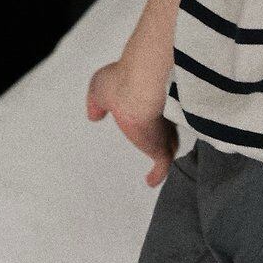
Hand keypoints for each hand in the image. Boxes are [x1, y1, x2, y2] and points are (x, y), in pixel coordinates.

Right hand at [86, 58, 177, 186]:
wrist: (138, 89)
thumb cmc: (120, 82)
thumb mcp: (99, 88)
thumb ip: (97, 102)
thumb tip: (94, 114)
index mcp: (147, 96)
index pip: (153, 106)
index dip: (151, 112)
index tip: (147, 117)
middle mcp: (160, 112)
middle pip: (165, 125)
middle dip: (163, 130)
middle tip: (157, 139)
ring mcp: (162, 131)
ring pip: (167, 143)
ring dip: (163, 151)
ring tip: (158, 161)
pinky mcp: (160, 147)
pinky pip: (162, 165)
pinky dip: (158, 174)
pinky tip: (151, 181)